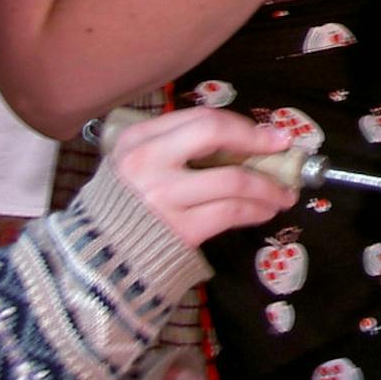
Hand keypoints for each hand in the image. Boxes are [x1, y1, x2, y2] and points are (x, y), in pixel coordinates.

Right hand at [104, 108, 298, 249]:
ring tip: (283, 194)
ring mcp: (163, 196)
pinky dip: (256, 210)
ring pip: (232, 178)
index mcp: (137, 139)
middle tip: (281, 150)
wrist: (98, 261)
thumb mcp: (135, 165)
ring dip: (267, 186)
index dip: (241, 123)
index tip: (268, 133)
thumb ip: (174, 148)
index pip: (200, 118)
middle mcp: (147, 162)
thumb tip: (240, 142)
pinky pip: (230, 211)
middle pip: (214, 132)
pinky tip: (264, 211)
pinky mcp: (179, 229)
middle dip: (256, 140)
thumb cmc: (125, 208)